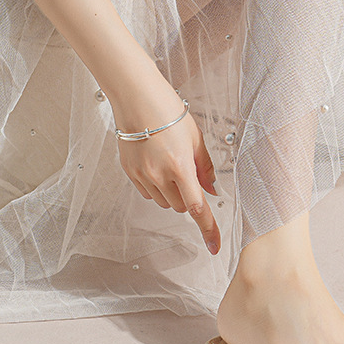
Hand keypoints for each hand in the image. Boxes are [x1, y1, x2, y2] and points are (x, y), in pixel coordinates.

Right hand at [112, 79, 221, 255]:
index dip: (208, 229)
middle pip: (181, 207)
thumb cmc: (168, 111)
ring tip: (171, 164)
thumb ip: (205, 167)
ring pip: (164, 202)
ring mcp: (141, 174)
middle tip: (189, 176)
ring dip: (172, 193)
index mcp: (181, 166)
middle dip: (189, 198)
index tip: (215, 246)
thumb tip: (212, 189)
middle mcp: (159, 174)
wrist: (136, 97)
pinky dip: (156, 187)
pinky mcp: (129, 171)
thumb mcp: (196, 138)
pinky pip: (147, 192)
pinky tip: (156, 165)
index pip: (198, 208)